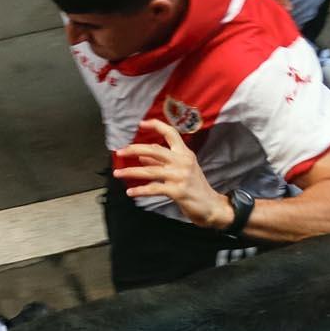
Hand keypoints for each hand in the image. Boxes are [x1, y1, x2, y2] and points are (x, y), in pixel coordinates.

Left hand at [114, 119, 230, 227]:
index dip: (156, 125)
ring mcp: (180, 176)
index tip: (141, 124)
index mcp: (184, 153)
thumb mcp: (181, 171)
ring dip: (131, 172)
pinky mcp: (177, 191)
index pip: (171, 133)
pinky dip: (140, 190)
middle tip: (120, 152)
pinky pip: (154, 189)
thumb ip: (161, 163)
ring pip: (150, 171)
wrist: (211, 206)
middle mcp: (182, 161)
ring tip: (117, 173)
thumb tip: (141, 157)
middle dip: (134, 149)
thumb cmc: (195, 187)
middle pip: (154, 149)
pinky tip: (130, 192)